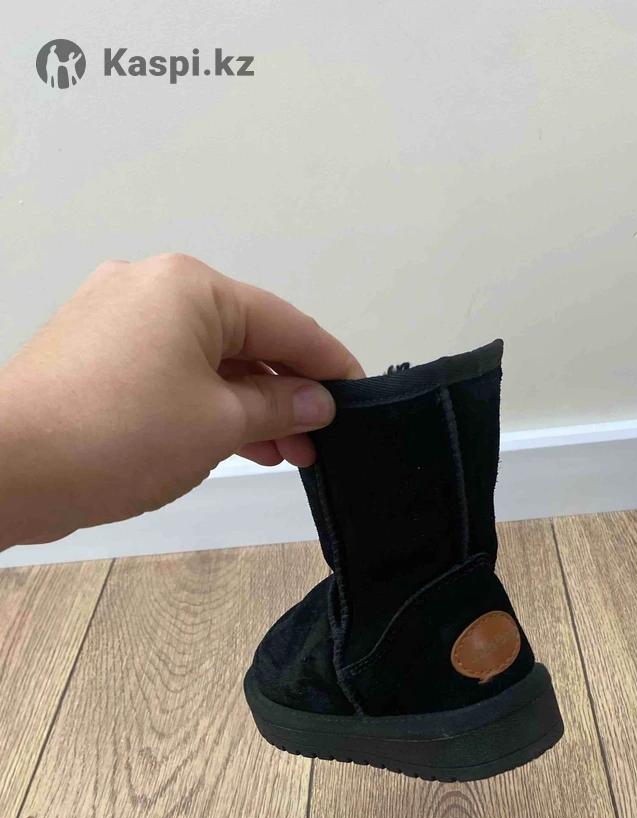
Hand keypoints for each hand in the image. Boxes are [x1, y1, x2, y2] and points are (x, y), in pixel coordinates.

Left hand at [0, 254, 363, 547]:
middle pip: (245, 338)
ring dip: (247, 404)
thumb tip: (315, 402)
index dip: (328, 365)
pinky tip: (230, 440)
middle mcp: (152, 287)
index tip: (358, 397)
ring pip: (206, 358)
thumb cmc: (116, 436)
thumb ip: (278, 407)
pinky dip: (204, 402)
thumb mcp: (219, 424)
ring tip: (280, 453)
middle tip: (316, 444)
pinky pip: (169, 370)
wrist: (11, 466)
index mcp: (191, 287)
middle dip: (285, 393)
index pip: (285, 323)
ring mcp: (116, 317)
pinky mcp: (93, 352)